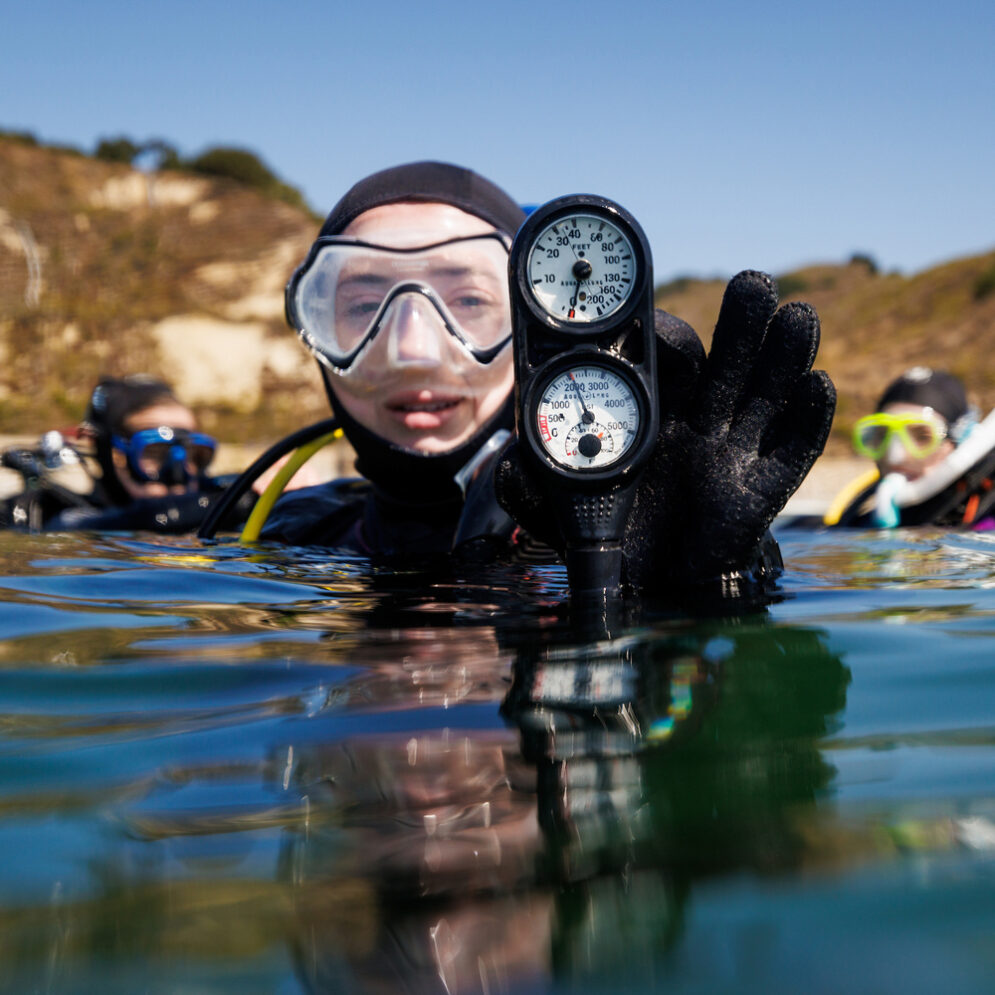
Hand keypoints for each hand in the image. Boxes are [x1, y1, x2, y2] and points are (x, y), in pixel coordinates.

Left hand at [497, 271, 835, 592]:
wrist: (647, 585)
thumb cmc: (611, 535)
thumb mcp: (559, 508)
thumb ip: (530, 486)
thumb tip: (507, 463)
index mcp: (656, 415)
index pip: (670, 365)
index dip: (672, 342)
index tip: (662, 334)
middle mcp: (700, 425)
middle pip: (729, 366)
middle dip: (742, 326)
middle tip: (753, 285)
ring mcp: (735, 454)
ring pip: (767, 396)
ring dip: (783, 357)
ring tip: (796, 316)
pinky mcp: (761, 492)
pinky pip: (790, 453)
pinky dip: (807, 421)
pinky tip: (816, 386)